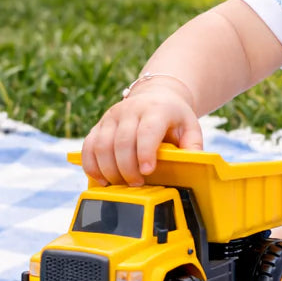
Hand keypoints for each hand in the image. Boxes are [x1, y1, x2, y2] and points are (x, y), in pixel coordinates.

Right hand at [81, 76, 202, 185]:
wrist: (156, 96)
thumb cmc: (174, 117)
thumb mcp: (190, 127)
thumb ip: (193, 146)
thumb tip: (192, 164)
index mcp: (156, 109)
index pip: (147, 131)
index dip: (145, 153)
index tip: (147, 171)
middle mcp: (130, 110)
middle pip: (122, 142)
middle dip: (127, 168)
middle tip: (137, 184)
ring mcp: (112, 116)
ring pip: (101, 145)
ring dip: (109, 170)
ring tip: (120, 185)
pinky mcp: (99, 125)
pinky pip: (88, 146)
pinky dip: (91, 165)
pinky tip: (102, 179)